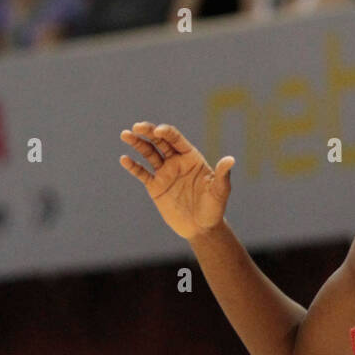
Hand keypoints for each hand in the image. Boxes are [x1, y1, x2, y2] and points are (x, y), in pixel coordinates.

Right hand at [120, 121, 233, 241]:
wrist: (202, 228)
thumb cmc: (214, 207)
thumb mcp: (220, 191)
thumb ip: (222, 174)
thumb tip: (230, 159)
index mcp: (191, 157)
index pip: (177, 140)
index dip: (167, 132)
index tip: (158, 130)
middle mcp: (176, 161)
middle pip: (160, 142)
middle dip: (149, 132)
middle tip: (137, 126)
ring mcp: (165, 173)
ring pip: (149, 154)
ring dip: (137, 144)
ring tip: (125, 134)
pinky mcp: (155, 187)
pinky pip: (142, 173)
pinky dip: (133, 166)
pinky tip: (124, 159)